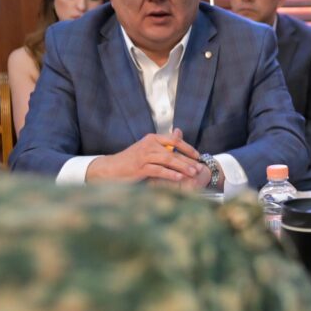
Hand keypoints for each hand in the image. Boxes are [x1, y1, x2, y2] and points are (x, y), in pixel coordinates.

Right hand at [87, 128, 201, 184]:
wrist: (110, 168)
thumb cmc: (131, 160)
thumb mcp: (147, 148)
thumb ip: (163, 143)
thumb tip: (179, 132)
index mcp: (152, 138)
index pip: (174, 140)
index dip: (188, 148)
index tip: (198, 156)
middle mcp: (149, 145)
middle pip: (173, 152)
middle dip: (188, 160)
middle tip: (200, 168)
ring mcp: (144, 156)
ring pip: (168, 160)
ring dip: (182, 167)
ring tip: (193, 173)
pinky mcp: (140, 168)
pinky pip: (159, 170)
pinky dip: (170, 174)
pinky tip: (179, 178)